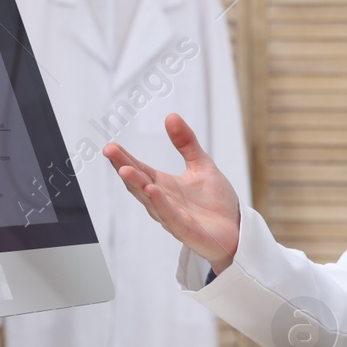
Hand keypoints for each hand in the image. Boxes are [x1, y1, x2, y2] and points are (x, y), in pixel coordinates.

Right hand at [104, 114, 241, 272]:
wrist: (236, 230)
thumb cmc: (216, 202)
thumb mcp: (201, 165)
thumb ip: (186, 143)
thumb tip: (171, 116)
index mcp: (164, 185)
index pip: (140, 169)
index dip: (124, 158)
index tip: (110, 146)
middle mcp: (162, 200)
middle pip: (138, 182)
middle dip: (124, 167)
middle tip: (110, 151)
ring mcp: (171, 216)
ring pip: (150, 199)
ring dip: (138, 184)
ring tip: (126, 169)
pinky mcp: (185, 230)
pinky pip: (170, 216)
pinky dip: (161, 204)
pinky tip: (153, 190)